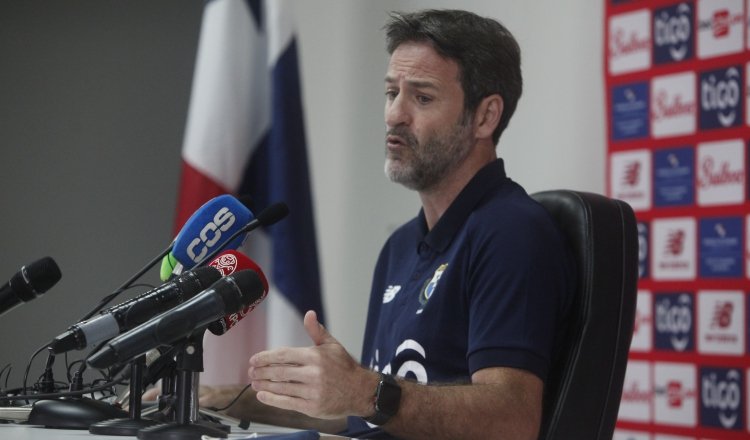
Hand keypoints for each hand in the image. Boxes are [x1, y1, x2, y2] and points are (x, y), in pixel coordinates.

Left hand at [248, 310, 377, 418]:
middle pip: (279, 372)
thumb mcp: (332, 345)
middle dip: (261, 372)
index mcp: (315, 356)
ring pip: (281, 388)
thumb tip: (309, 314)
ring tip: (254, 383)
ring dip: (264, 385)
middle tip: (251, 372)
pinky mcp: (312, 407)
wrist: (360, 391)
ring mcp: (312, 391)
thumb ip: (317, 330)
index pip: (283, 355)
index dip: (265, 357)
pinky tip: (263, 395)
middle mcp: (313, 373)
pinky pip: (287, 402)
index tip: (254, 360)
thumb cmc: (345, 367)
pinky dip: (272, 399)